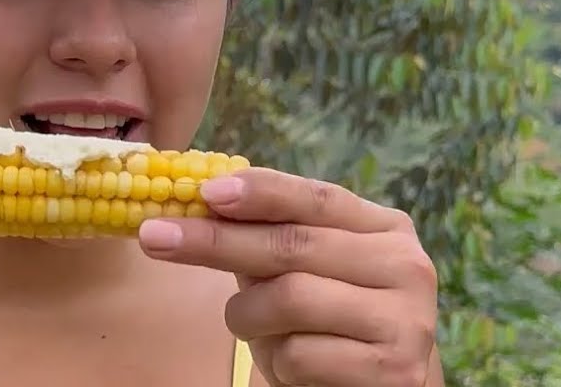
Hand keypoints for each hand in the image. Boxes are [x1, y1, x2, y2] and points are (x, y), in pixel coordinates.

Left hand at [138, 168, 439, 386]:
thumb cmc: (331, 321)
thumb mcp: (306, 270)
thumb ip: (268, 236)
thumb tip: (200, 201)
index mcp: (385, 228)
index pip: (317, 198)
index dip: (261, 192)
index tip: (205, 191)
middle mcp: (406, 267)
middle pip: (294, 245)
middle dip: (216, 241)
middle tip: (155, 237)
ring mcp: (406, 320)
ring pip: (290, 300)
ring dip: (248, 315)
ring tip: (251, 325)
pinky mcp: (392, 371)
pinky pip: (300, 355)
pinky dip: (276, 361)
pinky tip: (290, 363)